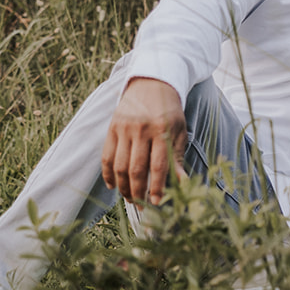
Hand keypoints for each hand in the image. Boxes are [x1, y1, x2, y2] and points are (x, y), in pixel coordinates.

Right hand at [101, 77, 185, 203]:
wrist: (152, 83)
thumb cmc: (169, 112)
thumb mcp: (179, 131)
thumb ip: (177, 157)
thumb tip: (182, 183)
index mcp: (162, 130)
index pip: (158, 165)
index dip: (157, 187)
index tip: (157, 203)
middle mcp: (141, 129)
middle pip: (136, 169)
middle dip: (138, 192)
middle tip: (141, 206)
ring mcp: (124, 128)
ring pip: (120, 166)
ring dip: (123, 187)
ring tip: (129, 198)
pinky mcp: (112, 128)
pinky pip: (106, 156)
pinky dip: (108, 174)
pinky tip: (113, 186)